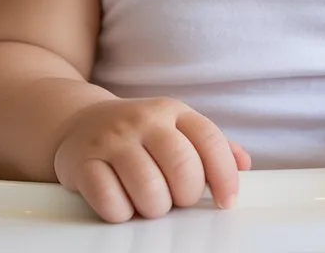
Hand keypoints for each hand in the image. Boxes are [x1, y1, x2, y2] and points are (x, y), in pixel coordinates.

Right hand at [53, 97, 250, 222]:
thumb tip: (243, 164)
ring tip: (148, 199)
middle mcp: (144, 120)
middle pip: (183, 169)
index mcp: (172, 111)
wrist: (81, 122)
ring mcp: (113, 139)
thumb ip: (210, 147)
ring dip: (153, 208)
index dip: (224, 176)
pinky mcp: (84, 162)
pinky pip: (112, 203)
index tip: (226, 202)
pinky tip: (121, 200)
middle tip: (176, 198)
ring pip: (150, 192)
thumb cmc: (138, 134)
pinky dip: (122, 212)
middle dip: (185, 196)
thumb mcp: (175, 129)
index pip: (209, 140)